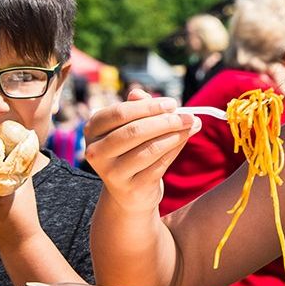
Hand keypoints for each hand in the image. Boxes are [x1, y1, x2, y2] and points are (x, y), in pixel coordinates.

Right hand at [83, 89, 199, 215]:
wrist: (129, 191)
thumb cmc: (130, 149)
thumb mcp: (129, 126)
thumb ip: (136, 108)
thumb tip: (140, 94)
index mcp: (92, 129)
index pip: (120, 113)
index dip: (148, 107)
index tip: (172, 103)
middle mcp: (96, 152)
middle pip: (135, 131)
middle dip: (166, 121)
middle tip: (188, 116)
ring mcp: (112, 173)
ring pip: (150, 149)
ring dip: (175, 135)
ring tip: (192, 125)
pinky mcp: (131, 188)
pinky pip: (159, 164)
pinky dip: (175, 149)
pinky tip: (184, 139)